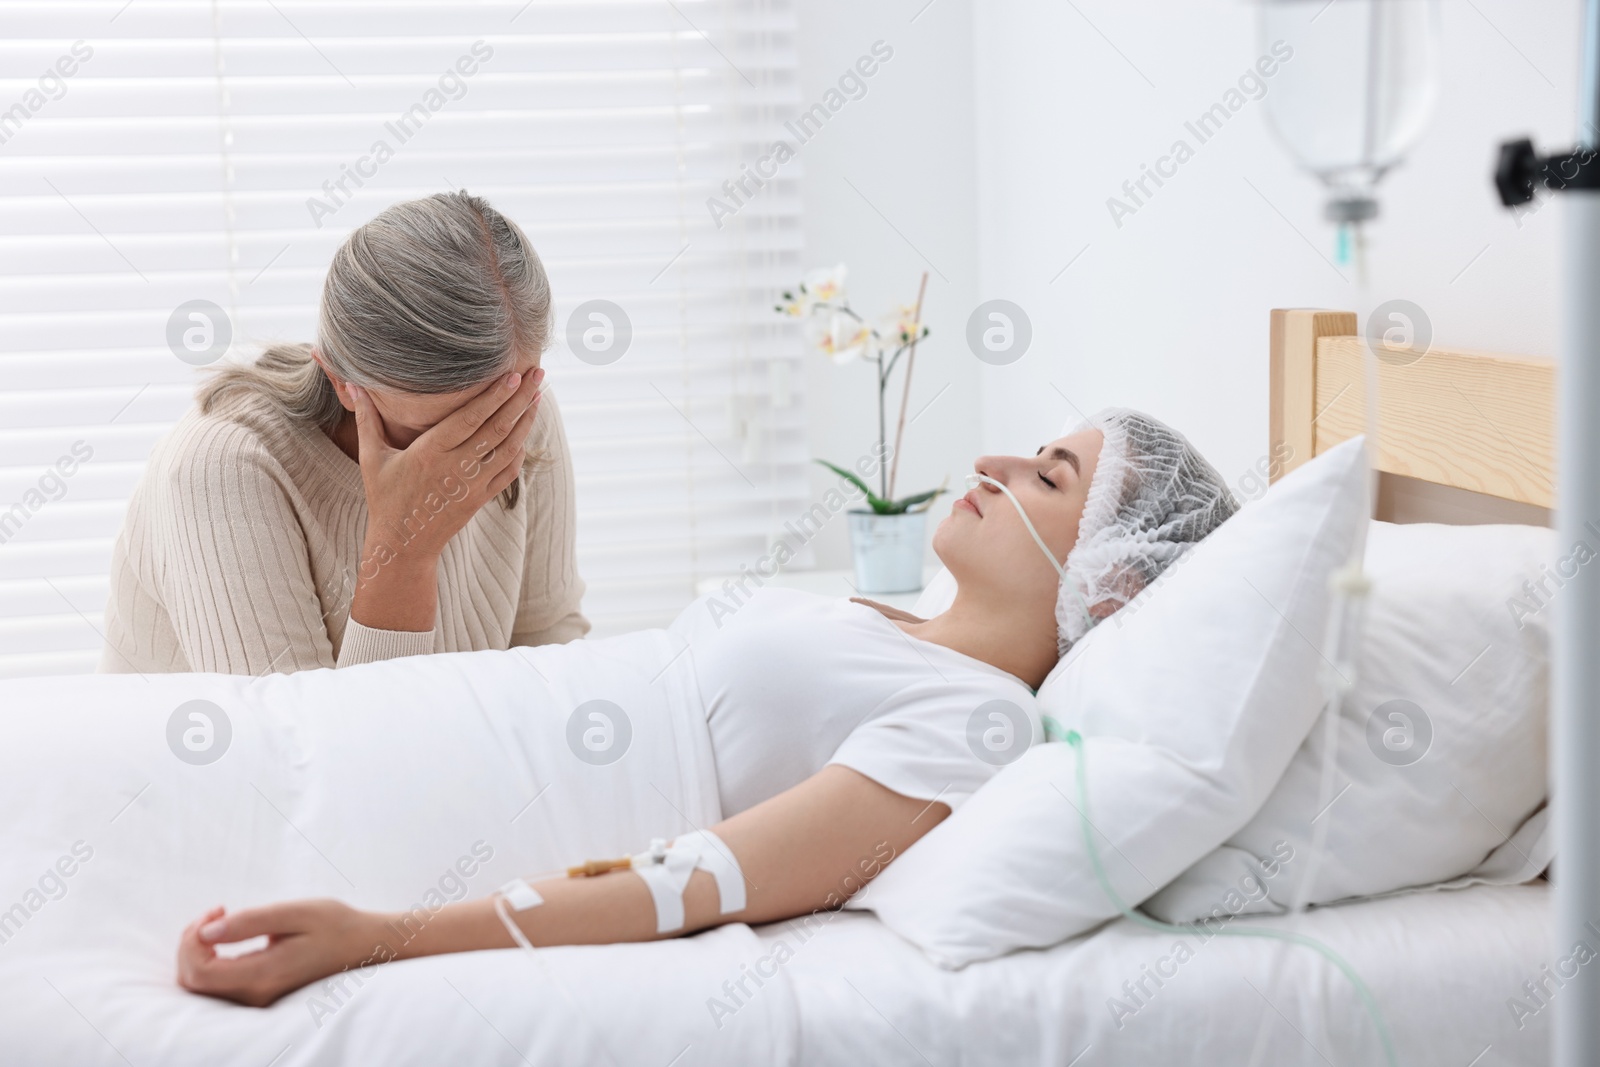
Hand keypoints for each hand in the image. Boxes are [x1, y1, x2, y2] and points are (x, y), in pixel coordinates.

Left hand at [177, 900, 388, 1007]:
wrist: (363, 945)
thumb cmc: (334, 924)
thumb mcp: (295, 912)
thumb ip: (250, 922)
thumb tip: (206, 931)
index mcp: (263, 975)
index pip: (200, 972)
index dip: (193, 939)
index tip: (219, 908)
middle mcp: (256, 995)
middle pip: (193, 982)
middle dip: (191, 943)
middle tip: (217, 911)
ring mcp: (257, 999)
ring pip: (201, 986)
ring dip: (198, 951)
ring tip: (221, 921)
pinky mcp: (259, 995)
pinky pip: (216, 986)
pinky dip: (209, 959)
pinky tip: (226, 937)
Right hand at [350, 367, 542, 563]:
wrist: (403, 545)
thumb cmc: (385, 498)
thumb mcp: (371, 458)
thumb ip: (366, 419)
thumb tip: (351, 384)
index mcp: (430, 453)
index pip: (470, 418)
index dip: (494, 396)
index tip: (512, 375)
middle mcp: (456, 468)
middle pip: (497, 428)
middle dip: (520, 399)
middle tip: (538, 374)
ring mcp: (473, 485)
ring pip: (509, 448)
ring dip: (526, 420)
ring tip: (538, 395)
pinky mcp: (482, 498)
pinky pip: (509, 471)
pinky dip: (520, 449)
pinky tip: (525, 431)